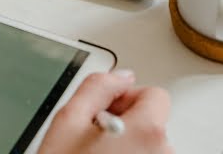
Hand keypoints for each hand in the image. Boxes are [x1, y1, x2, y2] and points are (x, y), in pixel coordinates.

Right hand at [39, 71, 173, 153]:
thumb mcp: (67, 121)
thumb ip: (97, 87)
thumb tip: (120, 76)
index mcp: (147, 130)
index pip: (155, 95)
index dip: (127, 99)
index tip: (108, 112)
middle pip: (154, 125)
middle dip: (128, 128)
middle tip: (96, 143)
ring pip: (150, 150)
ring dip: (130, 151)